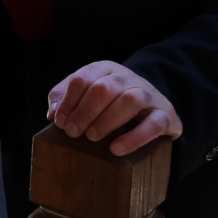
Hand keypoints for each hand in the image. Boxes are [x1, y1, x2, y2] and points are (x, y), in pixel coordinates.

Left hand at [47, 61, 182, 155]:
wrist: (154, 106)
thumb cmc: (111, 102)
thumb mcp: (86, 95)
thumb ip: (65, 99)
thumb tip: (52, 114)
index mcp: (105, 69)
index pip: (82, 79)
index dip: (68, 101)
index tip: (60, 122)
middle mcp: (127, 77)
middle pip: (103, 89)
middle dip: (84, 112)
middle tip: (73, 132)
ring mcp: (148, 94)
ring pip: (130, 100)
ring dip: (107, 121)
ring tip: (92, 137)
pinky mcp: (166, 114)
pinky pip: (153, 124)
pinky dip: (134, 138)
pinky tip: (116, 148)